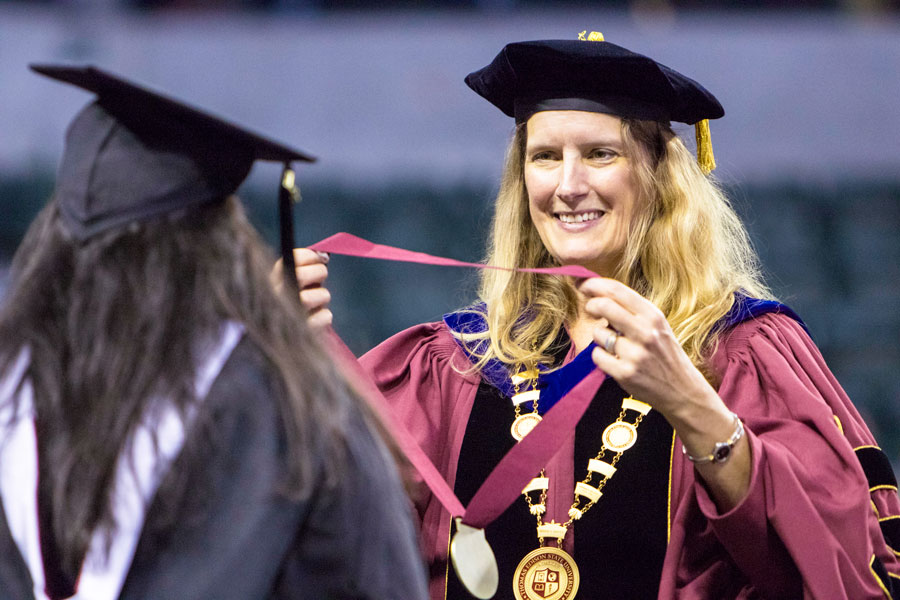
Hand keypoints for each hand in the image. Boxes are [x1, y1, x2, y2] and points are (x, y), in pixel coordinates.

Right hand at [271, 248, 332, 329]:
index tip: (320, 259)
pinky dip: (324, 316)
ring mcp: (288, 314)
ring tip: (315, 301)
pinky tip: (315, 318)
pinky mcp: (302, 331)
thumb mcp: (292, 279)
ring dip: (322, 296)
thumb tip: (325, 255)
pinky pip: (325, 316)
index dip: (311, 256)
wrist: (278, 335)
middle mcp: (276, 294)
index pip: (293, 258)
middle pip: (303, 275)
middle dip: (319, 273)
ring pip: (320, 295)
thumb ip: (306, 266)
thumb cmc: (291, 300)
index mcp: (273, 277)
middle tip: (320, 277)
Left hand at [578, 277, 749, 509]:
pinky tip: (613, 360)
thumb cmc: (665, 355)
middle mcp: (645, 332)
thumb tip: (599, 295)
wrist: (683, 391)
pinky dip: (600, 357)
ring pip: (598, 333)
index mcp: (654, 316)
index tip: (583, 285)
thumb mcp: (658, 327)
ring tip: (614, 345)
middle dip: (591, 306)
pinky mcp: (625, 373)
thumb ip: (633, 312)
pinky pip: (597, 356)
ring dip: (600, 337)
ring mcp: (635, 354)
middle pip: (604, 306)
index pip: (618, 290)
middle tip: (590, 309)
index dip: (595, 284)